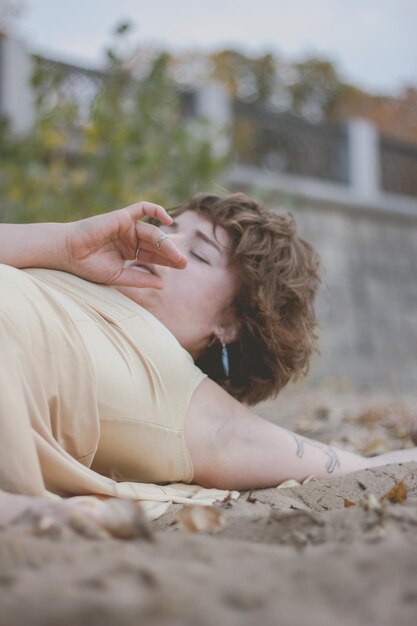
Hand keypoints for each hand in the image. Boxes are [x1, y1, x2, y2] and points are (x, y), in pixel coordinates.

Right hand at [63, 201, 186, 287]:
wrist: (69, 252)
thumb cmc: (89, 265)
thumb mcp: (119, 276)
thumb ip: (139, 278)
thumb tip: (162, 284)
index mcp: (129, 252)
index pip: (153, 255)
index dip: (168, 261)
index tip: (182, 267)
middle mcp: (130, 238)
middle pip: (156, 244)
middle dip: (170, 254)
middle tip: (184, 263)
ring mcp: (126, 226)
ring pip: (153, 232)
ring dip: (166, 243)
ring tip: (177, 256)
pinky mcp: (122, 215)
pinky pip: (142, 207)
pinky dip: (156, 209)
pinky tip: (168, 220)